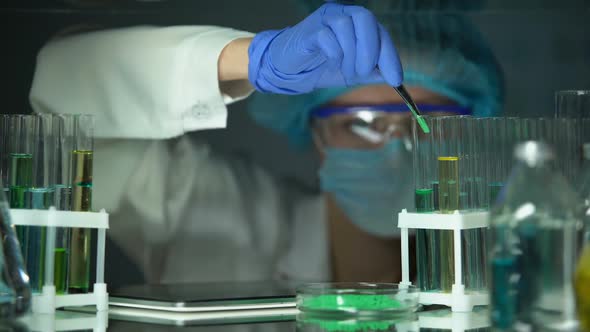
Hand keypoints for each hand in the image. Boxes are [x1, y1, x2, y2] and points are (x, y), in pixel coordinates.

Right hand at [248, 3, 402, 94]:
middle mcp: (342, 14)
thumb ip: (372, 72)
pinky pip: (326, 36)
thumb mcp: (352, 72)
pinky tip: (331, 63)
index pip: (380, 32)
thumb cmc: (321, 66)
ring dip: (351, 54)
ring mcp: (324, 19)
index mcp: (356, 23)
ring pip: (346, 26)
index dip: (389, 55)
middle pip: (365, 18)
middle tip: (364, 72)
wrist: (289, 69)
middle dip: (370, 50)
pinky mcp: (308, 30)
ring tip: (345, 71)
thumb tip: (393, 77)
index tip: (396, 79)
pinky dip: (334, 54)